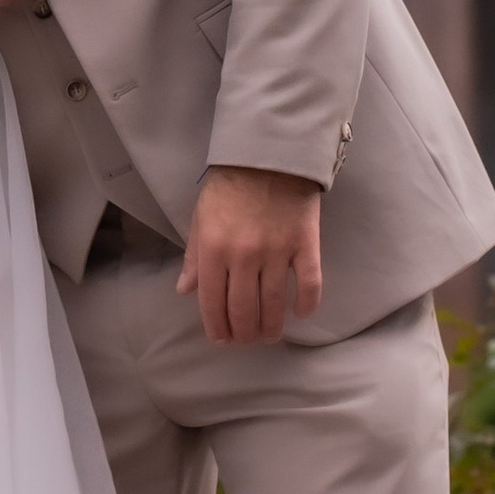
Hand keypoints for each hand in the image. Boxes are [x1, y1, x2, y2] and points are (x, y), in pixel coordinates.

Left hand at [179, 165, 323, 343]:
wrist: (267, 153)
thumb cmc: (228, 185)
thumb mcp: (201, 218)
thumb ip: (193, 257)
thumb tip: (185, 291)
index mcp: (212, 249)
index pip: (212, 302)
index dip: (217, 327)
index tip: (223, 340)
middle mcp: (243, 255)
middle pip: (243, 309)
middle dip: (243, 333)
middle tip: (247, 340)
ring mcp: (276, 251)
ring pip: (274, 303)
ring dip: (271, 327)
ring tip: (270, 335)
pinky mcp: (305, 244)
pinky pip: (309, 283)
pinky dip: (306, 304)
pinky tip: (301, 313)